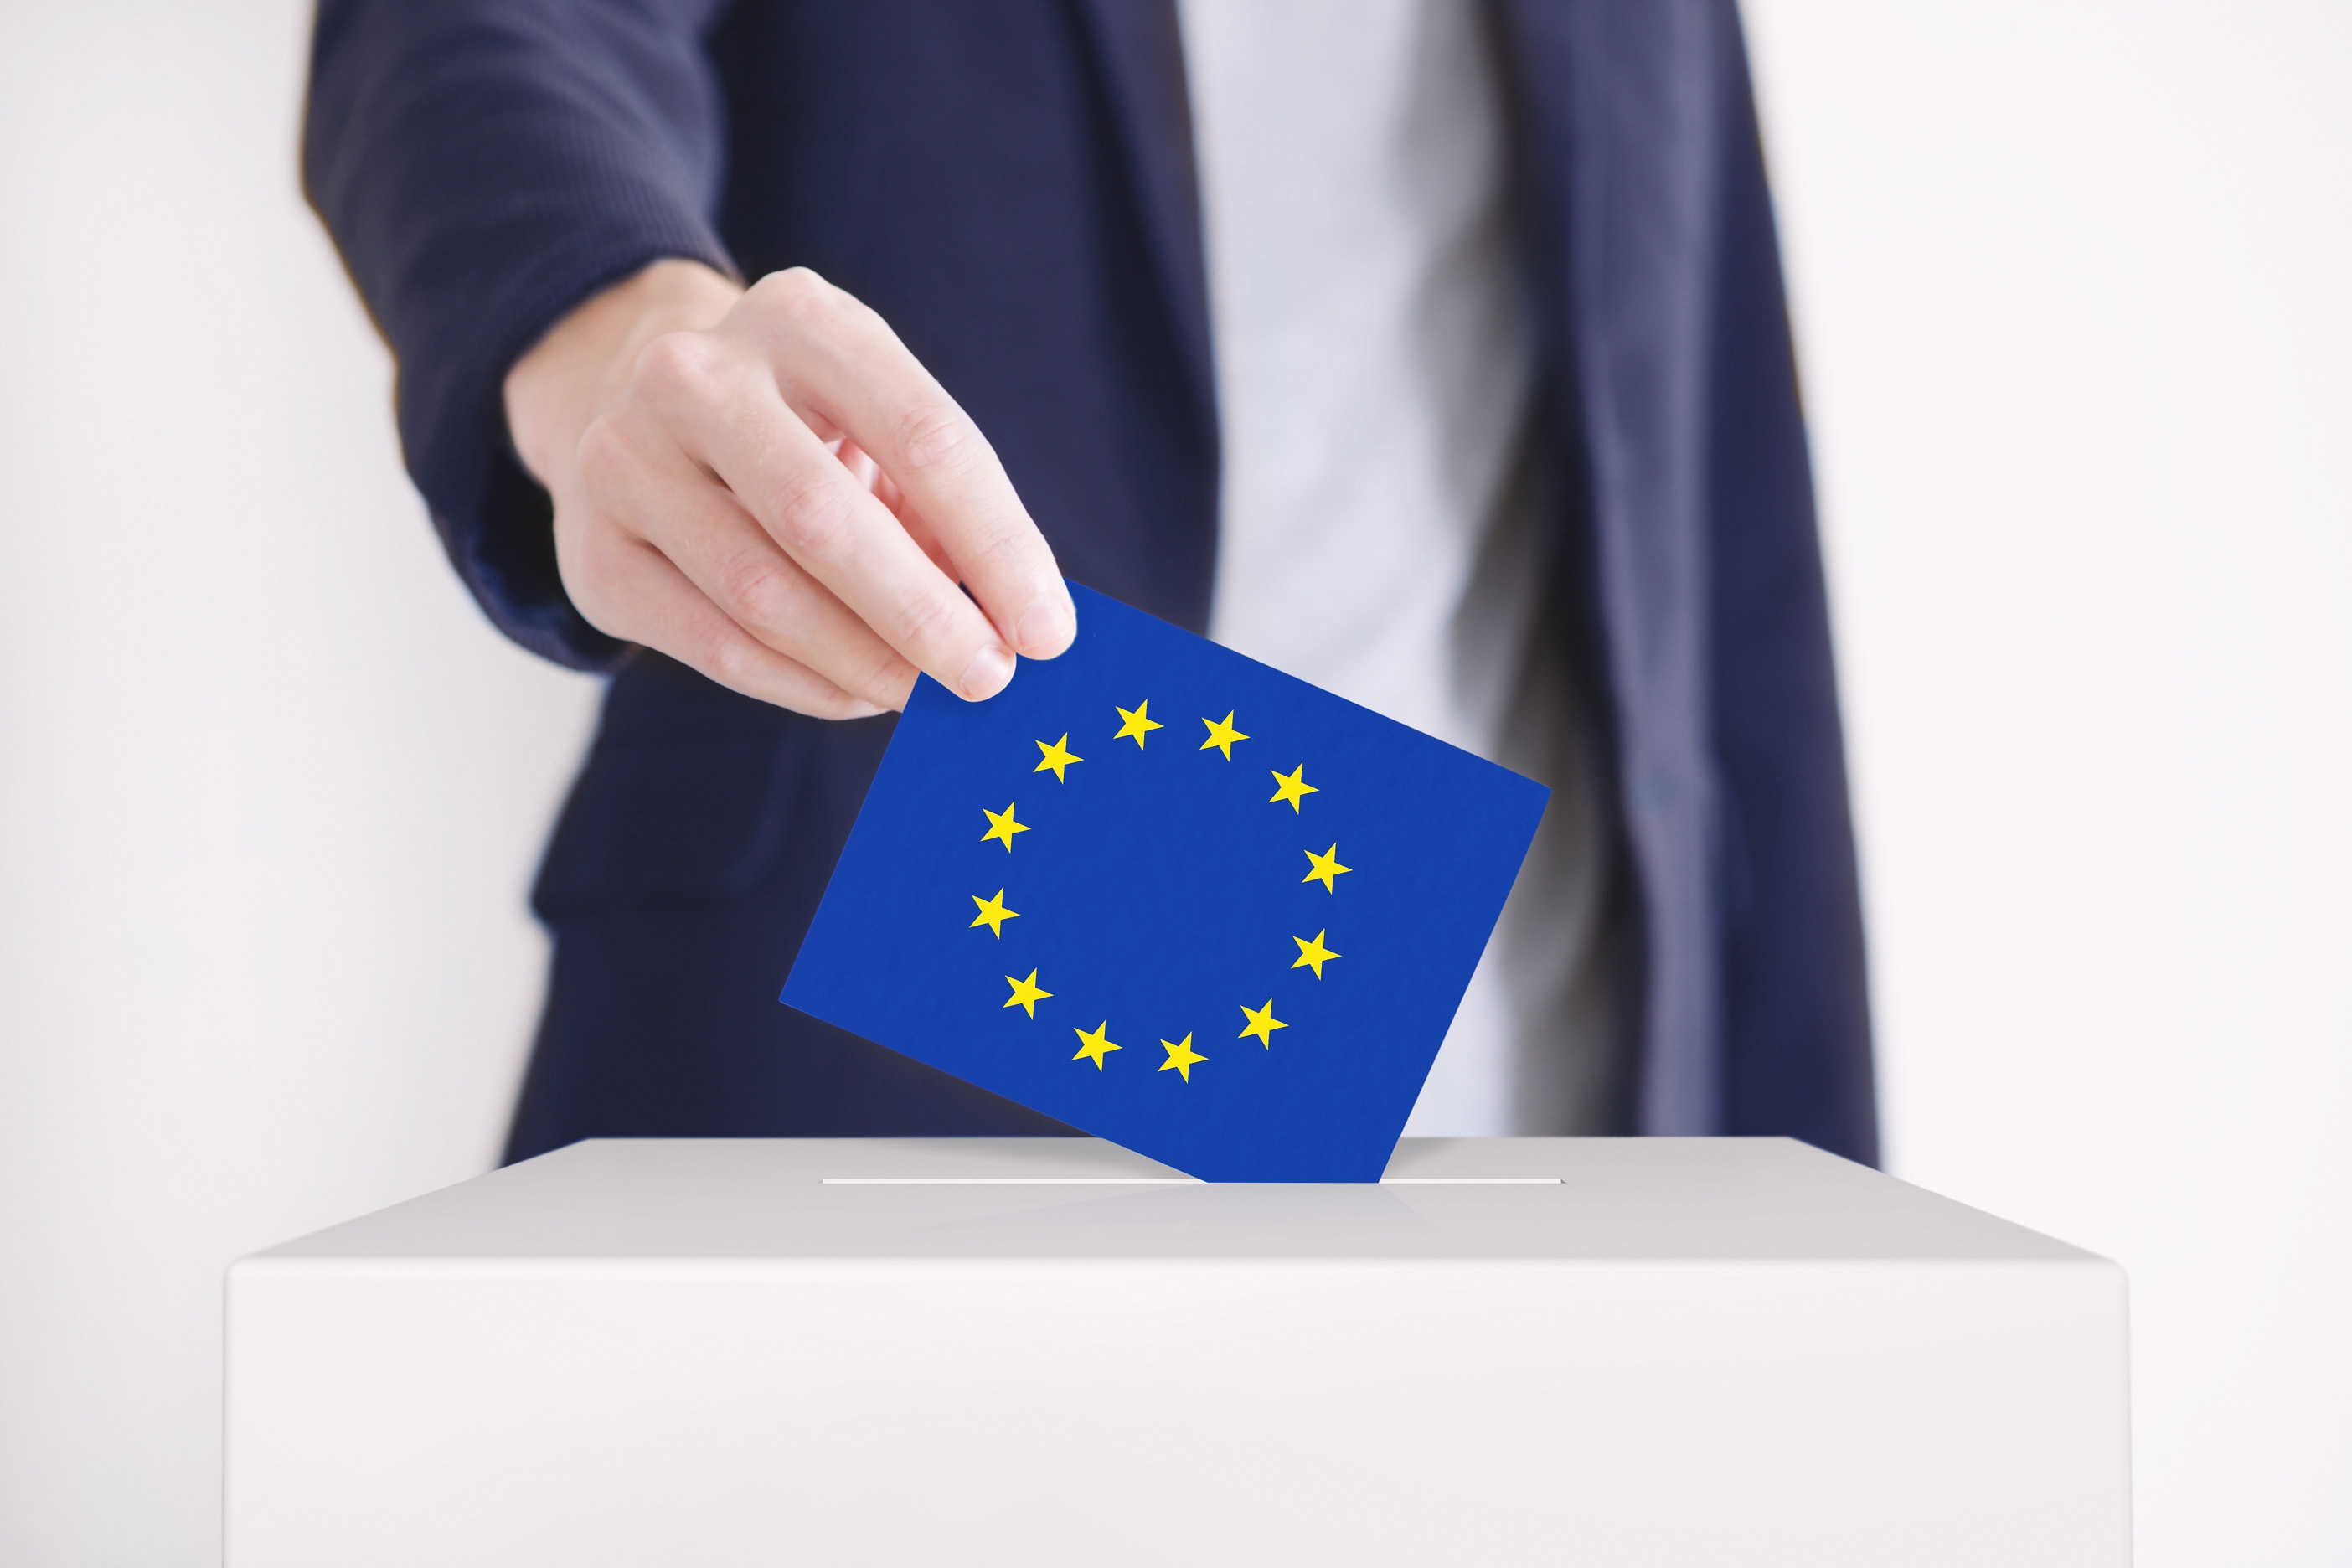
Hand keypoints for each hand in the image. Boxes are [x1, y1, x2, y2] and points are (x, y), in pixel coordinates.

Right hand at [503, 260, 1075, 716]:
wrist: (630, 402)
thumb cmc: (802, 428)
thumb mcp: (876, 427)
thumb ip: (942, 514)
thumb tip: (1019, 629)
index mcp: (801, 319)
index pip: (926, 438)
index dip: (998, 544)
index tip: (1051, 631)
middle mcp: (695, 375)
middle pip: (824, 519)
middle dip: (924, 616)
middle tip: (991, 681)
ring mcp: (626, 459)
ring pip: (763, 595)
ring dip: (866, 665)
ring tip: (929, 696)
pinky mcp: (593, 553)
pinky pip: (716, 645)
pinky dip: (804, 686)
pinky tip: (860, 696)